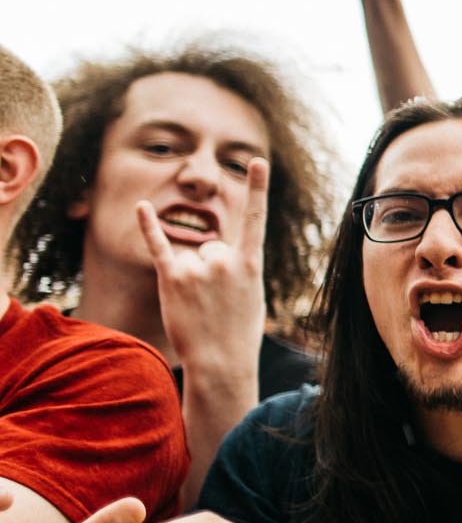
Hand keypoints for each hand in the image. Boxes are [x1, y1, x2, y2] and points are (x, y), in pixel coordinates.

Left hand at [137, 157, 267, 387]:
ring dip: (190, 279)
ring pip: (190, 257)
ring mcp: (198, 268)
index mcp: (250, 263)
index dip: (258, 187)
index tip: (257, 160)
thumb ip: (238, 268)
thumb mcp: (251, 295)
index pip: (255, 218)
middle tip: (216, 302)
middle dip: (211, 270)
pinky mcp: (172, 278)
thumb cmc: (238, 332)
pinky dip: (148, 225)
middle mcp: (225, 259)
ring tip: (199, 306)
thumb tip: (213, 253)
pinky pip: (159, 245)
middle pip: (212, 247)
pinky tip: (142, 207)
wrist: (221, 362)